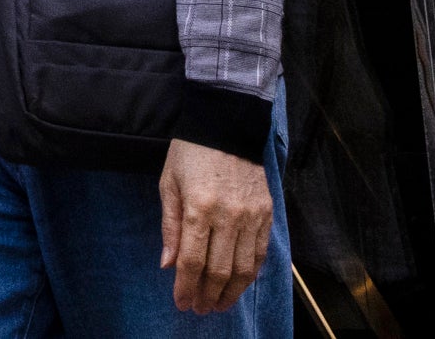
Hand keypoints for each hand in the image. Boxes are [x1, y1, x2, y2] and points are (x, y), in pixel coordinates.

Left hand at [159, 138, 272, 317]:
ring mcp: (250, 216)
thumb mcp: (168, 184)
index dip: (186, 287)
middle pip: (220, 270)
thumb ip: (170, 226)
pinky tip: (240, 284)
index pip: (192, 260)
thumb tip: (168, 265)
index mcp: (199, 208)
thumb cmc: (190, 153)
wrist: (226, 124)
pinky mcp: (266, 213)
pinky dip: (251, 273)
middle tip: (200, 309)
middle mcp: (227, 215)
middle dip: (208, 295)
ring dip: (232, 292)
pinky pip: (260, 252)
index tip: (182, 303)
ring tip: (219, 304)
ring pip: (244, 268)